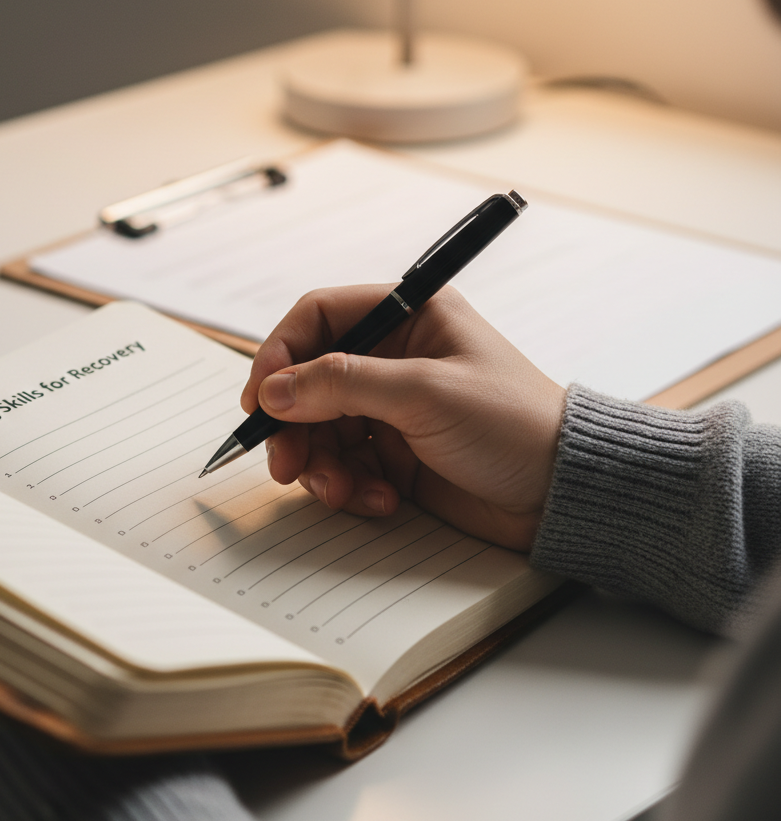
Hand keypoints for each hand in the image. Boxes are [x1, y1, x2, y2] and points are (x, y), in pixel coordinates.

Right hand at [240, 285, 564, 550]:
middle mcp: (394, 359)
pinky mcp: (395, 455)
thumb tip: (274, 390)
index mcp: (408, 317)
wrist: (560, 494)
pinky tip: (380, 502)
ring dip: (320, 465)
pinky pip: (346, 466)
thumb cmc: (512, 424)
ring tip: (342, 492)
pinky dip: (350, 487)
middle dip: (293, 426)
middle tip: (285, 464)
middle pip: (309, 382)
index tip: (260, 400)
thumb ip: (342, 384)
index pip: (318, 320)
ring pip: (321, 430)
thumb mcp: (424, 393)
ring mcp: (392, 410)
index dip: (279, 355)